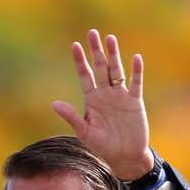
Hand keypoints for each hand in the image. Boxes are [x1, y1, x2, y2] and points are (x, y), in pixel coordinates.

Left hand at [51, 30, 153, 180]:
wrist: (124, 157)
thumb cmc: (102, 146)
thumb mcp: (84, 132)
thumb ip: (71, 116)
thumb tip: (53, 103)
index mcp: (91, 99)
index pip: (84, 75)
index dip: (80, 61)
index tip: (74, 45)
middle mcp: (105, 94)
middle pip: (100, 68)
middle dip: (96, 51)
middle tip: (92, 33)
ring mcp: (120, 96)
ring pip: (117, 71)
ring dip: (114, 55)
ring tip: (110, 38)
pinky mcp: (135, 102)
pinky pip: (136, 83)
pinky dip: (136, 71)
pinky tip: (135, 58)